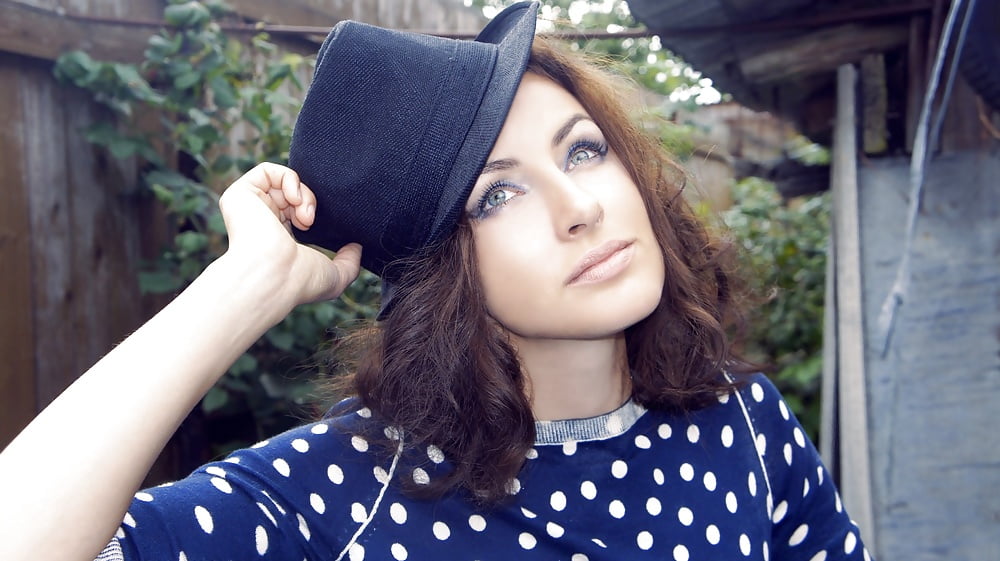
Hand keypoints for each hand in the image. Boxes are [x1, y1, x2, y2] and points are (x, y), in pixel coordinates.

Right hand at [218, 163, 361, 308]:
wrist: (275, 275)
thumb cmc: (301, 281)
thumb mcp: (335, 277)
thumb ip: (350, 263)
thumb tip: (357, 248)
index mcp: (279, 240)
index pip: (298, 213)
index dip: (314, 212)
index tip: (318, 227)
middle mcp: (262, 223)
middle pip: (293, 195)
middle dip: (309, 203)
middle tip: (311, 220)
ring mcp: (250, 208)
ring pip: (283, 183)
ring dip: (302, 193)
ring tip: (304, 214)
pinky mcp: (240, 195)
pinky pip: (267, 170)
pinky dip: (288, 178)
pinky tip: (293, 199)